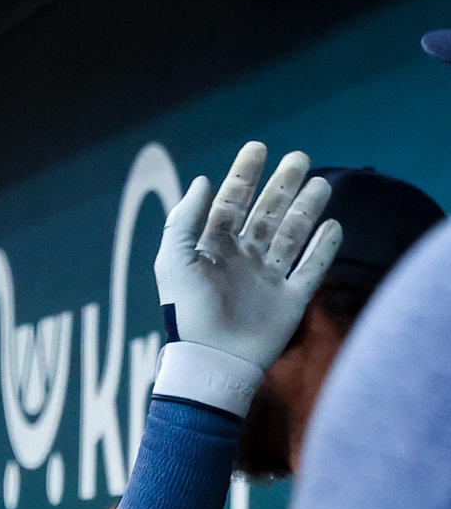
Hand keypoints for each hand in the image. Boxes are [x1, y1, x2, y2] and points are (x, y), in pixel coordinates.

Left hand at [153, 144, 341, 411]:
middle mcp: (242, 260)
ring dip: (306, 210)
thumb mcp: (174, 260)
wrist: (212, 360)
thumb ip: (185, 220)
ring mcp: (267, 279)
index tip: (258, 148)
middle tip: (300, 158)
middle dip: (282, 186)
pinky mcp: (289, 301)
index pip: (230, 204)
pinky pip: (311, 269)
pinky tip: (333, 226)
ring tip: (321, 185)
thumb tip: (203, 180)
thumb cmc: (187, 311)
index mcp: (213, 249)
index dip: (243, 176)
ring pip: (291, 236)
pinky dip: (323, 248)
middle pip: (266, 214)